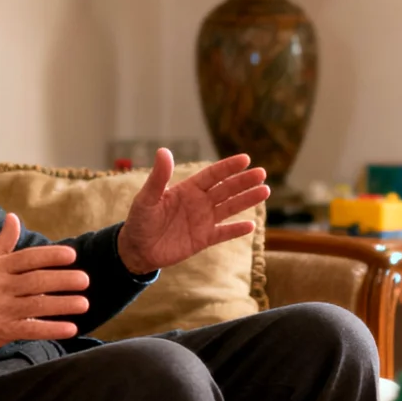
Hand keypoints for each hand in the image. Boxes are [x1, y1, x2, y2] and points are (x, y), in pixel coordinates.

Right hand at [0, 214, 88, 362]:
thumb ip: (3, 242)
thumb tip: (14, 217)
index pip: (26, 258)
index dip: (50, 256)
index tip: (72, 255)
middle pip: (35, 282)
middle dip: (62, 280)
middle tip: (85, 280)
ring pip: (36, 305)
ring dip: (62, 305)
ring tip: (84, 303)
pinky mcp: (1, 330)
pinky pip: (30, 329)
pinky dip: (51, 329)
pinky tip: (71, 329)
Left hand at [116, 150, 270, 275]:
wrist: (136, 249)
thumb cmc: (139, 221)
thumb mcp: (147, 198)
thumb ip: (158, 177)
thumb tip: (163, 151)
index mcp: (187, 189)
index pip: (212, 175)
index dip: (228, 167)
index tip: (245, 159)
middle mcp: (199, 202)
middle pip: (226, 189)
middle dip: (244, 181)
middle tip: (262, 173)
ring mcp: (203, 221)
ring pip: (230, 208)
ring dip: (247, 200)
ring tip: (265, 191)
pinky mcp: (203, 239)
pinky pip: (224, 233)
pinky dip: (236, 230)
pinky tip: (251, 225)